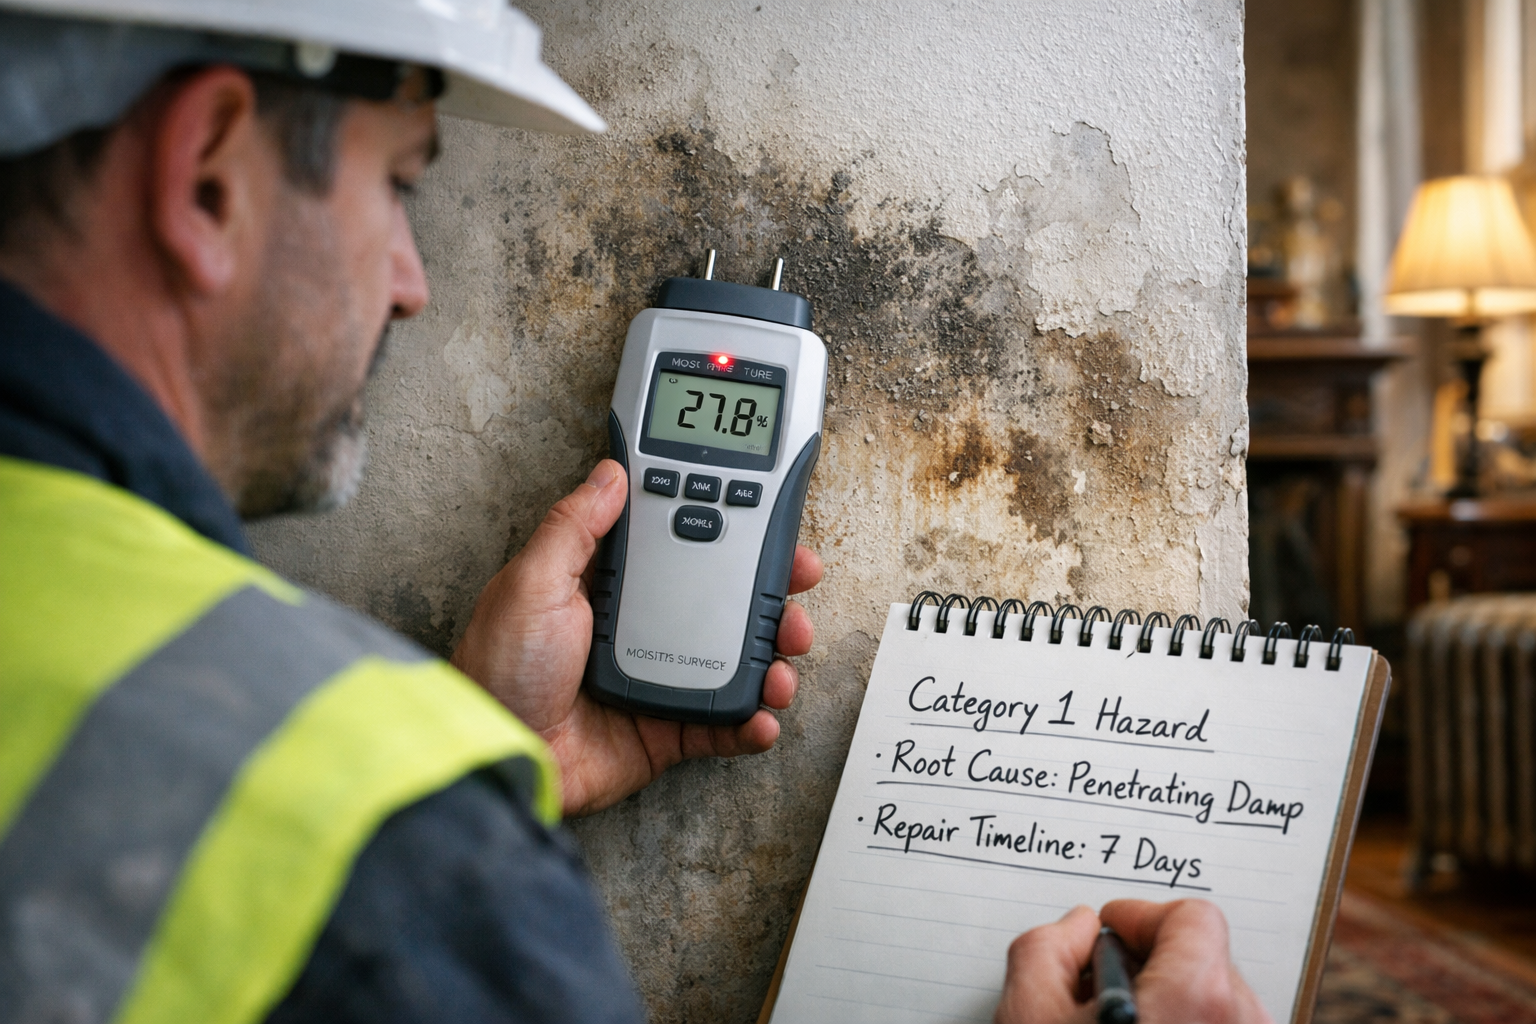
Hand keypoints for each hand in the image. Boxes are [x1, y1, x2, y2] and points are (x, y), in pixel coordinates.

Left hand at [451, 459, 822, 817]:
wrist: (500, 756)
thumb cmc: (499, 671)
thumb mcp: (530, 582)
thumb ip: (574, 527)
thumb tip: (609, 473)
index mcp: (609, 587)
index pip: (683, 546)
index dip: (729, 531)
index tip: (769, 524)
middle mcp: (640, 629)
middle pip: (723, 602)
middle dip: (770, 594)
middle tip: (795, 589)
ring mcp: (658, 680)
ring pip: (735, 660)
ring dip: (773, 657)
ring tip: (784, 662)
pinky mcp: (666, 732)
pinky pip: (723, 725)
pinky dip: (752, 721)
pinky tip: (763, 714)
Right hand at [994, 900, 1272, 1023]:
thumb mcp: (1028, 1014)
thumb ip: (1045, 949)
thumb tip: (1075, 929)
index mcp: (1197, 998)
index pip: (1193, 917)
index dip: (1143, 916)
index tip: (1111, 929)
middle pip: (1208, 960)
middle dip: (1155, 962)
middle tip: (1104, 985)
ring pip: (1218, 1004)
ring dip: (1173, 1002)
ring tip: (1120, 1022)